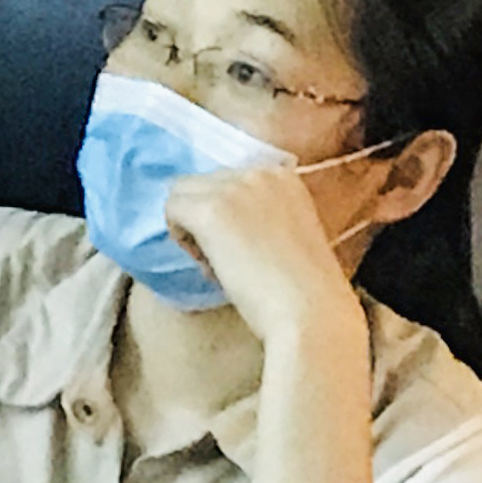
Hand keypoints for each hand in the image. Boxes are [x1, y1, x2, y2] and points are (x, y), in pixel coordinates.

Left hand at [161, 161, 369, 350]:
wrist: (309, 310)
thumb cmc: (304, 288)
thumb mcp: (290, 233)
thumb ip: (262, 215)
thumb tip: (222, 223)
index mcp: (283, 176)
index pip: (230, 180)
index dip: (227, 214)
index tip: (242, 247)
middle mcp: (259, 173)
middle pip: (205, 183)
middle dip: (206, 219)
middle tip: (226, 260)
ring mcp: (234, 188)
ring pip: (182, 192)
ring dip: (190, 226)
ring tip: (216, 264)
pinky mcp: (210, 211)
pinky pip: (172, 209)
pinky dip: (180, 237)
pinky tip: (206, 264)